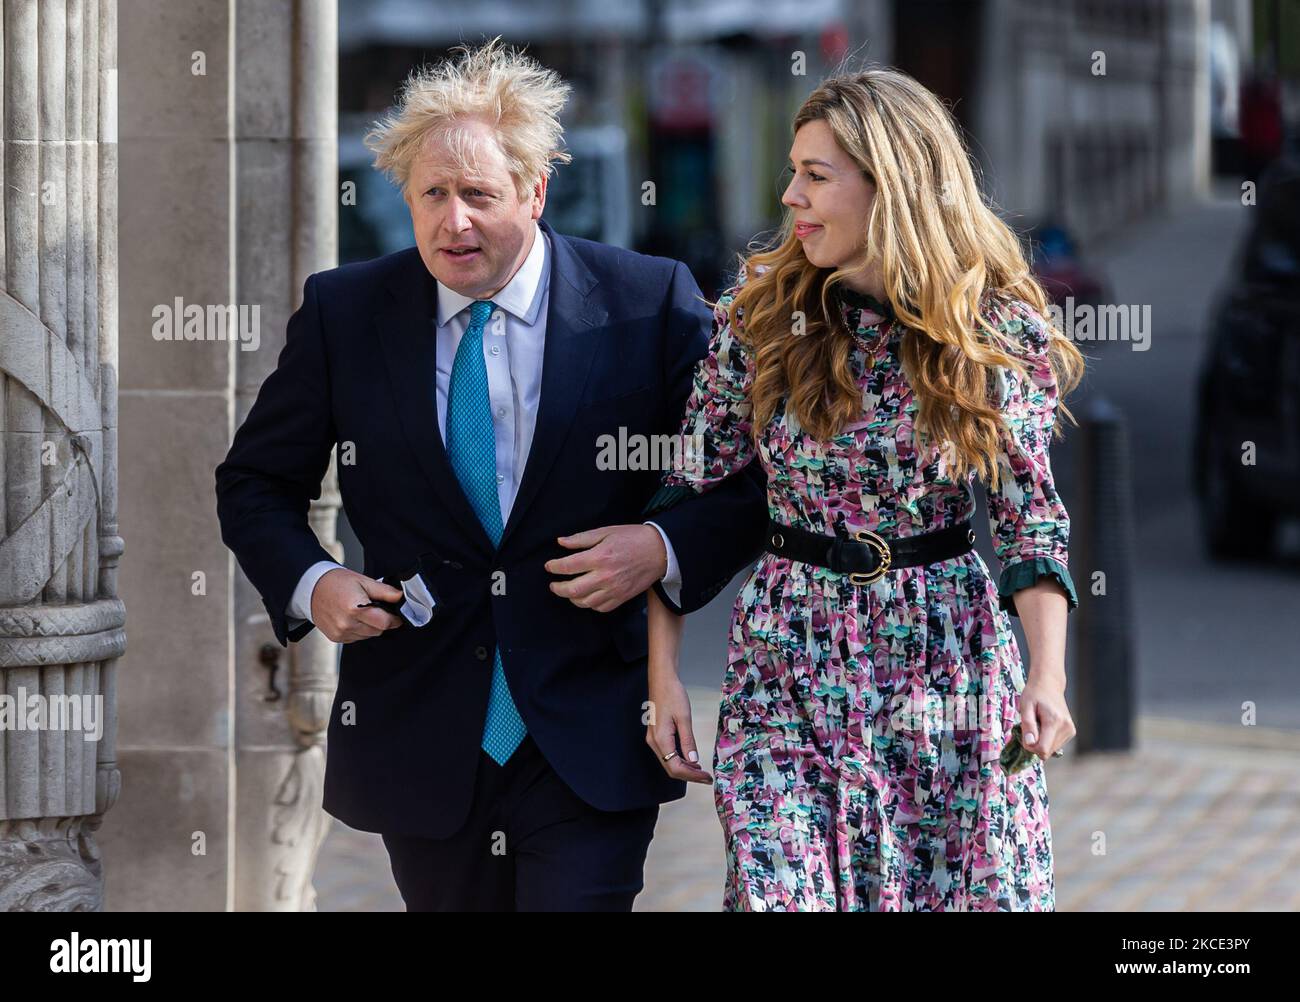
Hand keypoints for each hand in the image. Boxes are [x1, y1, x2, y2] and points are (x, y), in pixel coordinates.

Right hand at [309, 567, 403, 642]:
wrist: (311, 588)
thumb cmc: (337, 582)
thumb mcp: (363, 581)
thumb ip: (385, 592)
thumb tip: (401, 597)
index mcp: (355, 608)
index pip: (384, 623)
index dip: (394, 619)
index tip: (396, 615)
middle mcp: (346, 623)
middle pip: (378, 631)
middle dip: (382, 622)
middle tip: (377, 609)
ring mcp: (340, 632)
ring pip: (368, 636)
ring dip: (370, 627)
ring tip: (362, 611)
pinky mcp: (336, 638)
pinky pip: (357, 638)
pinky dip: (359, 630)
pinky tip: (353, 618)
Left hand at [544, 524, 666, 612]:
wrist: (660, 551)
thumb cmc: (633, 538)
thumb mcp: (606, 531)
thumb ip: (581, 538)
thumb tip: (561, 542)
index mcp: (600, 557)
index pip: (568, 566)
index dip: (554, 567)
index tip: (549, 566)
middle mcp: (605, 576)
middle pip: (573, 589)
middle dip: (558, 588)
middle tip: (553, 585)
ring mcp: (614, 590)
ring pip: (585, 602)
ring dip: (572, 598)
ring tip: (568, 591)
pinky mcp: (622, 598)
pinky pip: (600, 608)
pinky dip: (589, 604)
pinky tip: (586, 597)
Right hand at [646, 667, 710, 783]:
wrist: (662, 680)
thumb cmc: (673, 695)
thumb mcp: (684, 718)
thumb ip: (688, 741)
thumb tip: (693, 760)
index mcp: (660, 739)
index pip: (675, 767)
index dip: (692, 775)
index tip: (706, 777)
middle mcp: (654, 742)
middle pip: (670, 768)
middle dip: (689, 775)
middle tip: (707, 777)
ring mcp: (653, 739)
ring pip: (668, 762)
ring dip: (685, 768)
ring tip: (701, 771)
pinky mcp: (656, 735)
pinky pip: (667, 754)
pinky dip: (680, 760)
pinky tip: (691, 759)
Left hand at [1018, 673, 1075, 758]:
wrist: (1049, 684)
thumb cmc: (1034, 693)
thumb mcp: (1025, 706)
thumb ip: (1027, 725)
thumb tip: (1029, 744)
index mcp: (1055, 721)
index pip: (1043, 748)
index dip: (1030, 747)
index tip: (1025, 736)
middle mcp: (1066, 727)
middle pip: (1047, 751)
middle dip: (1035, 744)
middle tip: (1030, 727)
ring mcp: (1070, 730)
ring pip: (1051, 750)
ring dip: (1041, 741)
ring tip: (1038, 724)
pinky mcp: (1071, 732)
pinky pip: (1055, 745)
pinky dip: (1047, 739)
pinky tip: (1044, 726)